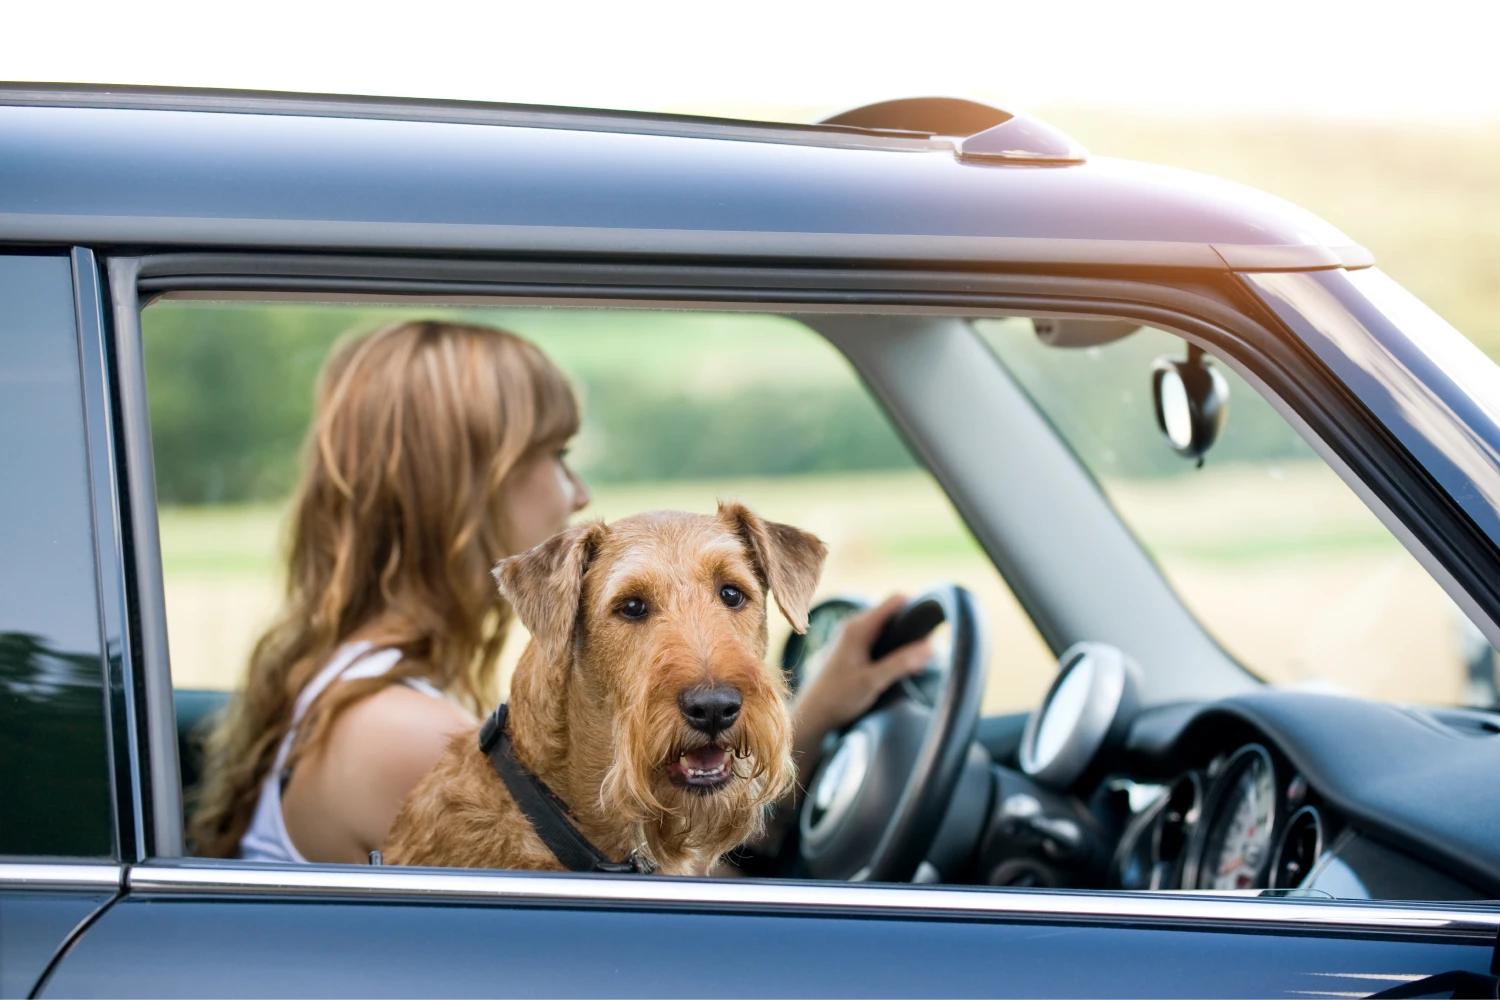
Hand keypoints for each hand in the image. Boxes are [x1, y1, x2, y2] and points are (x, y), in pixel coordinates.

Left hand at [789, 594, 931, 789]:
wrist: (812, 713)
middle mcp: (854, 625)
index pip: (895, 601)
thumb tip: (930, 647)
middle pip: (893, 614)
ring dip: (904, 642)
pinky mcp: (853, 648)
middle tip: (928, 654)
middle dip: (912, 630)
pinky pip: (880, 639)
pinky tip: (903, 668)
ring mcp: (853, 635)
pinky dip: (893, 649)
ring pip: (888, 628)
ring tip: (918, 664)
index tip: (933, 626)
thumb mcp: (873, 681)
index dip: (916, 608)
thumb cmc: (838, 697)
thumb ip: (901, 663)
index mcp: (858, 627)